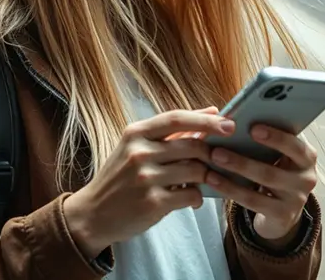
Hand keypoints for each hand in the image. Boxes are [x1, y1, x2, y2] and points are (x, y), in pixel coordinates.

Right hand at [64, 107, 232, 256]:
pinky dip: (197, 197)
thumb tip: (211, 112)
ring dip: (206, 177)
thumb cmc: (119, 178)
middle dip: (213, 153)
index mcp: (134, 133)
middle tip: (221, 161)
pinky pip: (192, 195)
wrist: (94, 213)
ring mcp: (145, 178)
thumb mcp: (134, 148)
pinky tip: (191, 199)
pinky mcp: (153, 202)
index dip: (206, 120)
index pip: (176, 118)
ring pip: (196, 170)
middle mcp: (139, 152)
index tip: (231, 124)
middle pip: (192, 145)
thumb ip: (169, 133)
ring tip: (201, 182)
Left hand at [205, 124, 316, 242]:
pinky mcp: (282, 215)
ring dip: (234, 171)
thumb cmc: (273, 170)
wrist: (282, 210)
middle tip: (216, 150)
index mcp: (306, 157)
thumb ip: (262, 139)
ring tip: (212, 161)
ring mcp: (296, 199)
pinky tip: (212, 179)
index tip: (253, 128)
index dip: (275, 137)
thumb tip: (230, 120)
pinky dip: (230, 189)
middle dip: (243, 159)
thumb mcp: (275, 156)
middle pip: (273, 169)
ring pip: (262, 184)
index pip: (295, 146)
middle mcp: (306, 178)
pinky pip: (253, 201)